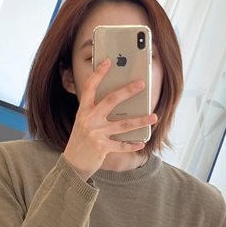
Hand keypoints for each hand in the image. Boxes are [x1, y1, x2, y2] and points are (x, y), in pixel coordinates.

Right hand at [62, 59, 157, 180]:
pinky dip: (132, 145)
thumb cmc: (81, 140)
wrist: (72, 164)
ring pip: (122, 125)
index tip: (107, 62)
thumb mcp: (83, 123)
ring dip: (140, 121)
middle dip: (127, 91)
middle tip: (141, 84)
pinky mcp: (101, 148)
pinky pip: (121, 145)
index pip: (90, 87)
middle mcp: (89, 120)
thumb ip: (96, 112)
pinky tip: (142, 142)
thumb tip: (118, 101)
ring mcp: (95, 134)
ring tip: (154, 116)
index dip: (98, 74)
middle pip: (111, 101)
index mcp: (83, 111)